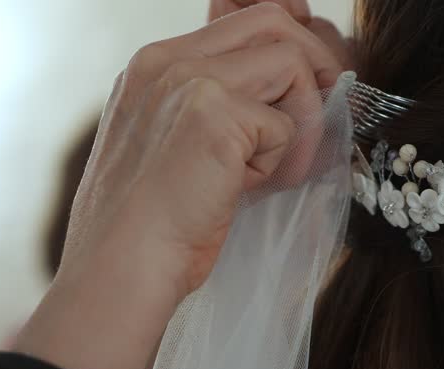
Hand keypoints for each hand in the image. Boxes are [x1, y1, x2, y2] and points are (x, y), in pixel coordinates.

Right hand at [57, 2, 342, 312]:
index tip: (305, 94)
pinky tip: (245, 189)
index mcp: (157, 64)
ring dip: (300, 121)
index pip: (244, 21)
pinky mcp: (213, 115)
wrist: (122, 268)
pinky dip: (281, 162)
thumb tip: (290, 96)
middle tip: (321, 114)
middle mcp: (168, 60)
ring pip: (290, 62)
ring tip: (273, 170)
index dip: (290, 52)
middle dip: (314, 65)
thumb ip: (223, 108)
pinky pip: (285, 125)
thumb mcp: (183, 147)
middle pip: (273, 22)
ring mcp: (188, 81)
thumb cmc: (155, 223)